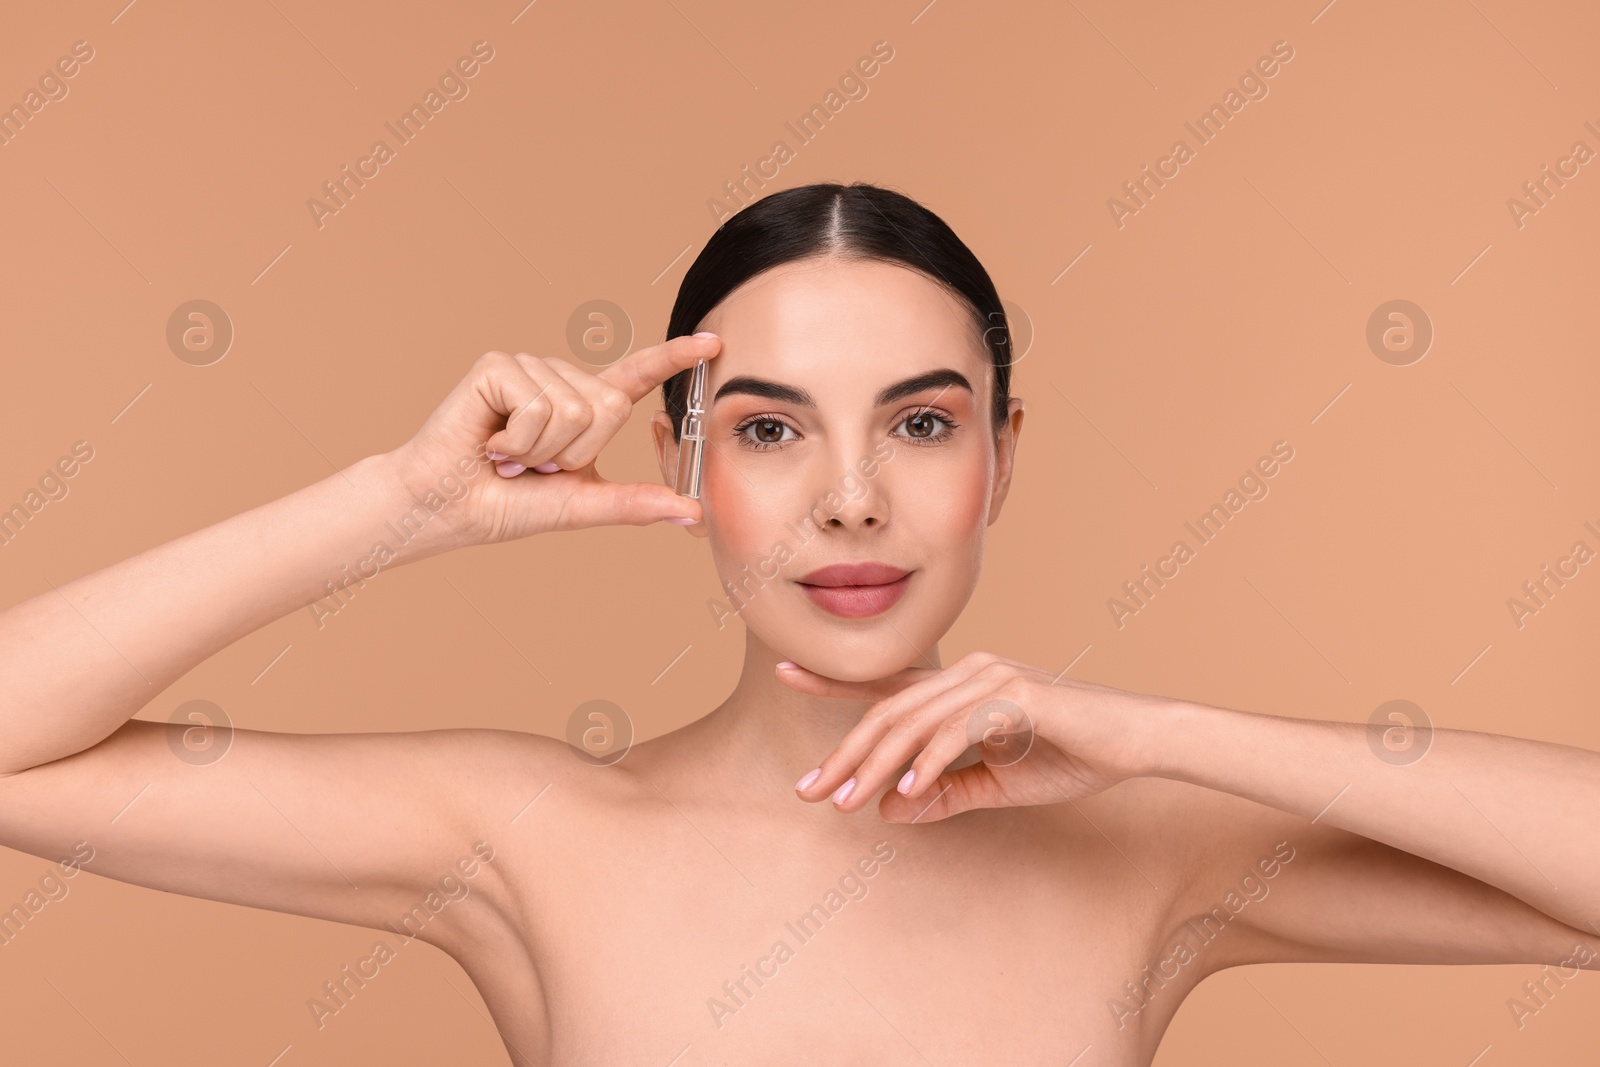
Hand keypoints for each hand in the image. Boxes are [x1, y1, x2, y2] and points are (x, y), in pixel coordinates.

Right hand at [384, 334, 719, 545]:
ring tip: (507, 455)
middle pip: (611, 407)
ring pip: (574, 409)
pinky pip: (538, 406)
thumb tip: (691, 512)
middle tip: (533, 465)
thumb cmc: (504, 505)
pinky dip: (516, 440)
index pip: (637, 377)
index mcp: (584, 407)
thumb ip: (632, 504)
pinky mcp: (499, 365)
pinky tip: (490, 443)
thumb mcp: (579, 505)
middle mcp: (561, 380)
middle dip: (576, 452)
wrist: (445, 508)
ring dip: (540, 451)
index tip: (712, 343)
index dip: (674, 358)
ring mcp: (530, 367)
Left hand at [782, 651, 1171, 821]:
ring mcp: (991, 677)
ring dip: (876, 766)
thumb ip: (942, 794)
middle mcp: (969, 671)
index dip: (833, 680)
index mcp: (960, 686)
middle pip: (889, 712)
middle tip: (809, 791)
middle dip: (844, 753)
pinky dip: (929, 761)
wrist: (1134, 742)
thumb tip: (885, 811)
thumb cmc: (1069, 756)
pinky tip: (907, 792)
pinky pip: (958, 729)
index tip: (783, 674)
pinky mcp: (1016, 694)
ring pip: (914, 721)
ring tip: (848, 803)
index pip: (887, 685)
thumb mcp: (995, 785)